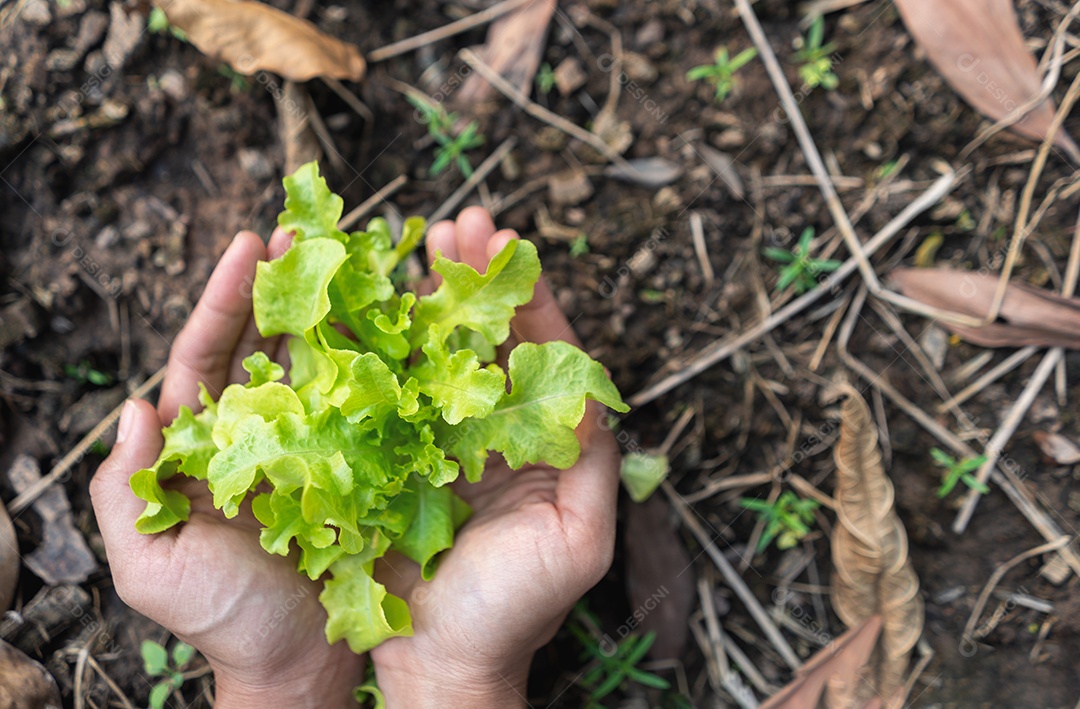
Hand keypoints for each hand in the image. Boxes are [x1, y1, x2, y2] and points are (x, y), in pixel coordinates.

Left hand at [90, 230, 364, 707]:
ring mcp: (314, 444)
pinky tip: (401, 331)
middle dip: (283, 285)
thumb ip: (127, 492)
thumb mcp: (151, 567)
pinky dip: (381, 365)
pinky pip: (369, 405)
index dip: (225, 299)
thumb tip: (134, 407)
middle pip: (267, 342)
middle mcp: (259, 431)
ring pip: (322, 363)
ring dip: (337, 312)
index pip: (208, 353)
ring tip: (360, 262)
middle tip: (307, 231)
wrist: (300, 668)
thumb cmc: (223, 620)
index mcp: (204, 444)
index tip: (249, 244)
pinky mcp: (360, 464)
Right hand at [369, 209, 621, 706]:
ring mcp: (430, 437)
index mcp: (535, 437)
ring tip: (417, 243)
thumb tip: (590, 382)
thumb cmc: (516, 610)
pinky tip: (363, 305)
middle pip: (483, 336)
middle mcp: (484, 427)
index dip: (524, 293)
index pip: (537, 349)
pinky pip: (378, 390)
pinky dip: (371, 347)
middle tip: (459, 224)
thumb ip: (591, 459)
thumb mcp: (580, 539)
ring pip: (430, 351)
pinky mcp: (380, 456)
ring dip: (423, 295)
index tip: (507, 241)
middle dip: (474, 277)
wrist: (441, 663)